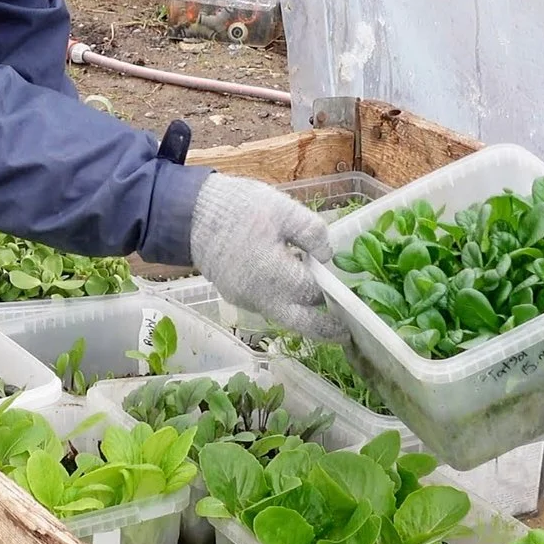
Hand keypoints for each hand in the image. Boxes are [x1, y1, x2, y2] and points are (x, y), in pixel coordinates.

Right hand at [189, 176, 354, 341]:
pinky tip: (294, 290)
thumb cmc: (238, 208)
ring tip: (325, 308)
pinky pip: (266, 305)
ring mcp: (245, 300)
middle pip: (300, 322)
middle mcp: (260, 297)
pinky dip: (283, 303)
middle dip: (325, 329)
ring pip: (282, 315)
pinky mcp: (234, 295)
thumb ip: (311, 233)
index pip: (315, 294)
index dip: (336, 293)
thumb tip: (328, 256)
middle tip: (345, 335)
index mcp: (276, 276)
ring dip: (303, 314)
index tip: (353, 296)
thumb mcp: (282, 209)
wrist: (190, 214)